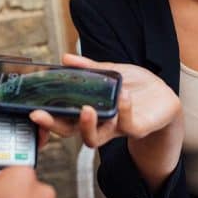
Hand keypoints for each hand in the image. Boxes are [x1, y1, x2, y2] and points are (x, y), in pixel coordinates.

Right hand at [29, 53, 181, 147]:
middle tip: (43, 115)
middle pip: (72, 132)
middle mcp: (101, 123)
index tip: (33, 111)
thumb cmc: (135, 86)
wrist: (164, 97)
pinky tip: (123, 94)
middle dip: (56, 126)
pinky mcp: (137, 128)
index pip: (64, 118)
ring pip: (95, 138)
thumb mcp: (111, 72)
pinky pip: (127, 125)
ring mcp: (117, 128)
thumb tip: (65, 58)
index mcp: (92, 109)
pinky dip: (123, 109)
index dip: (48, 119)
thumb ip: (89, 67)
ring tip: (87, 107)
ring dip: (87, 124)